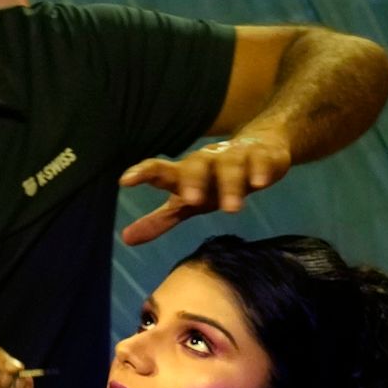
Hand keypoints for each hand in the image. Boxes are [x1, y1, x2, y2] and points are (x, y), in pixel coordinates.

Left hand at [119, 130, 294, 244]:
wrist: (258, 148)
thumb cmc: (215, 181)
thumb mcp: (188, 203)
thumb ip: (161, 219)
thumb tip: (126, 239)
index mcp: (187, 172)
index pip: (161, 170)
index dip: (143, 173)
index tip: (125, 181)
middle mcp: (208, 161)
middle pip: (197, 166)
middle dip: (194, 180)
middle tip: (191, 200)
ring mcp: (236, 156)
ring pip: (231, 167)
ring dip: (230, 185)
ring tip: (231, 209)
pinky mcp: (262, 157)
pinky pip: (260, 161)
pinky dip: (260, 170)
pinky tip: (259, 183)